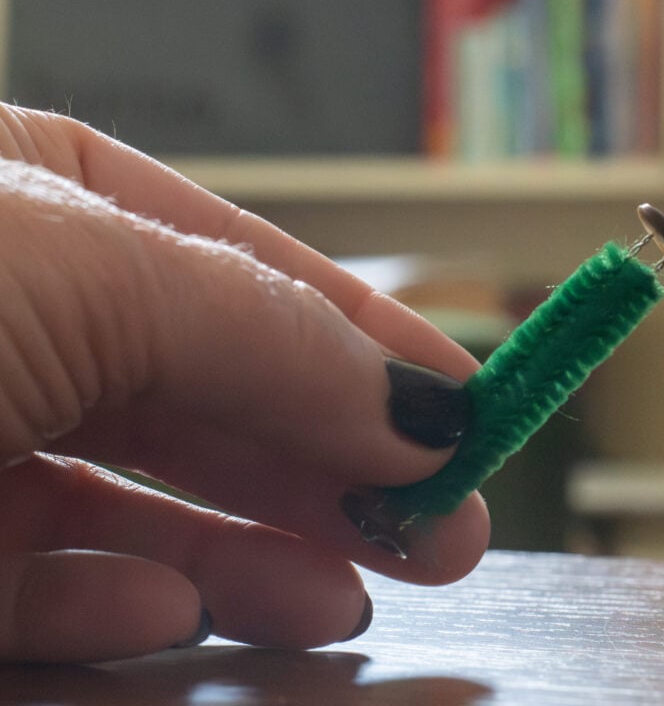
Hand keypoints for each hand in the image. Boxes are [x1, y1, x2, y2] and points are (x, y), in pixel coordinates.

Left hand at [0, 105, 489, 660]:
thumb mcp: (89, 269)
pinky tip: (170, 613)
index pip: (251, 276)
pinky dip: (114, 607)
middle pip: (213, 401)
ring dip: (248, 558)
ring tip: (336, 594)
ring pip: (133, 508)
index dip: (374, 344)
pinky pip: (31, 590)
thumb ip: (269, 335)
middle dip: (336, 468)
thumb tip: (420, 406)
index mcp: (43, 196)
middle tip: (441, 525)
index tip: (471, 408)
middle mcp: (14, 313)